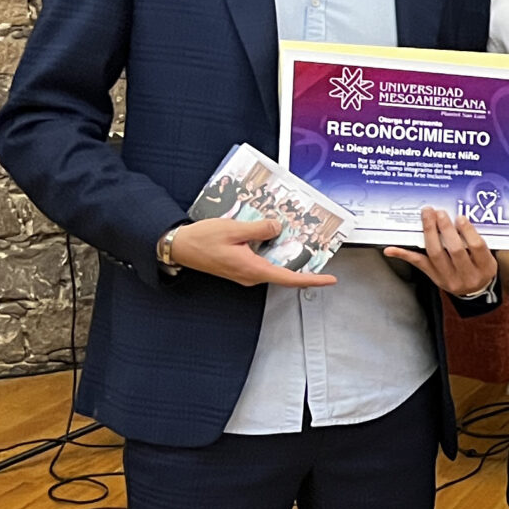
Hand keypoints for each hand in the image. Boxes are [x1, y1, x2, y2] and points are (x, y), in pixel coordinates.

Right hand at [165, 215, 338, 287]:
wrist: (179, 246)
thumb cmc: (202, 240)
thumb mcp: (233, 229)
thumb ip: (259, 229)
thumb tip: (277, 228)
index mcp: (252, 269)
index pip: (289, 278)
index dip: (312, 280)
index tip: (329, 280)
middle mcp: (251, 275)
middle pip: (284, 272)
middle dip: (302, 262)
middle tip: (318, 250)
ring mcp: (245, 272)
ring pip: (272, 264)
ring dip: (284, 253)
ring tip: (297, 238)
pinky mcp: (239, 267)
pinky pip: (261, 260)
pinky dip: (270, 250)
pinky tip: (272, 236)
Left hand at [384, 207, 498, 297]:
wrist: (474, 291)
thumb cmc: (480, 267)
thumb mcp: (487, 256)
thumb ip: (476, 241)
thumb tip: (458, 218)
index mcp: (485, 267)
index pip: (477, 248)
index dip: (468, 231)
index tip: (460, 218)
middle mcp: (468, 276)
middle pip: (455, 250)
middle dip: (446, 229)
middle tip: (439, 213)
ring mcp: (449, 278)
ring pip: (436, 254)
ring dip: (429, 233)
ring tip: (427, 217)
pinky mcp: (434, 277)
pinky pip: (418, 264)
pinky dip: (404, 255)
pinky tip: (391, 249)